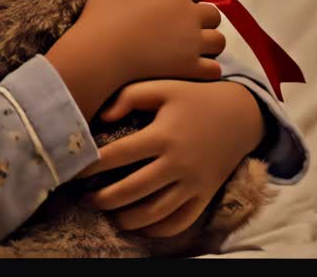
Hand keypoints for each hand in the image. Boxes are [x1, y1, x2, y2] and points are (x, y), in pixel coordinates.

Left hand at [77, 79, 265, 237]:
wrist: (242, 114)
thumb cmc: (195, 97)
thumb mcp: (164, 87)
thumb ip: (130, 96)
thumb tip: (101, 118)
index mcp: (164, 135)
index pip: (119, 155)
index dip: (92, 165)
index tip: (74, 171)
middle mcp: (178, 162)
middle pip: (132, 190)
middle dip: (103, 198)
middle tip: (85, 198)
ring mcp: (193, 182)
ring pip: (154, 213)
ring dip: (126, 219)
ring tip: (109, 214)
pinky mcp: (205, 195)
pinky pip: (179, 222)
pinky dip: (157, 229)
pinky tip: (140, 225)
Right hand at [78, 0, 225, 83]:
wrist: (97, 55)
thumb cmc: (103, 15)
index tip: (173, 0)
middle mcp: (190, 16)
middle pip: (213, 14)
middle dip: (201, 18)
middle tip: (181, 27)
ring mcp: (193, 44)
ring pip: (218, 41)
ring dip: (207, 43)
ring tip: (188, 48)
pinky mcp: (190, 69)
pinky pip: (214, 69)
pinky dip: (207, 68)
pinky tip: (191, 68)